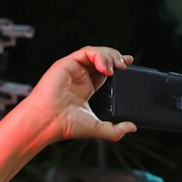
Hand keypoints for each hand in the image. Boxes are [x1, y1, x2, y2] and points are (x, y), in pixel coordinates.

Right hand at [20, 46, 137, 146]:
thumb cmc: (66, 125)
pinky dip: (99, 55)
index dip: (117, 66)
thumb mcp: (98, 128)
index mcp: (85, 88)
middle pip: (101, 59)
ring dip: (109, 56)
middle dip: (116, 57)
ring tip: (117, 66)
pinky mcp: (67, 63)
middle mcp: (79, 77)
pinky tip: (105, 67)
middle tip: (125, 65)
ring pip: (95, 53)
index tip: (129, 64)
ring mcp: (73, 69)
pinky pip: (86, 52)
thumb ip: (116, 130)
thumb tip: (132, 127)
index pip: (104, 71)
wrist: (49, 121)